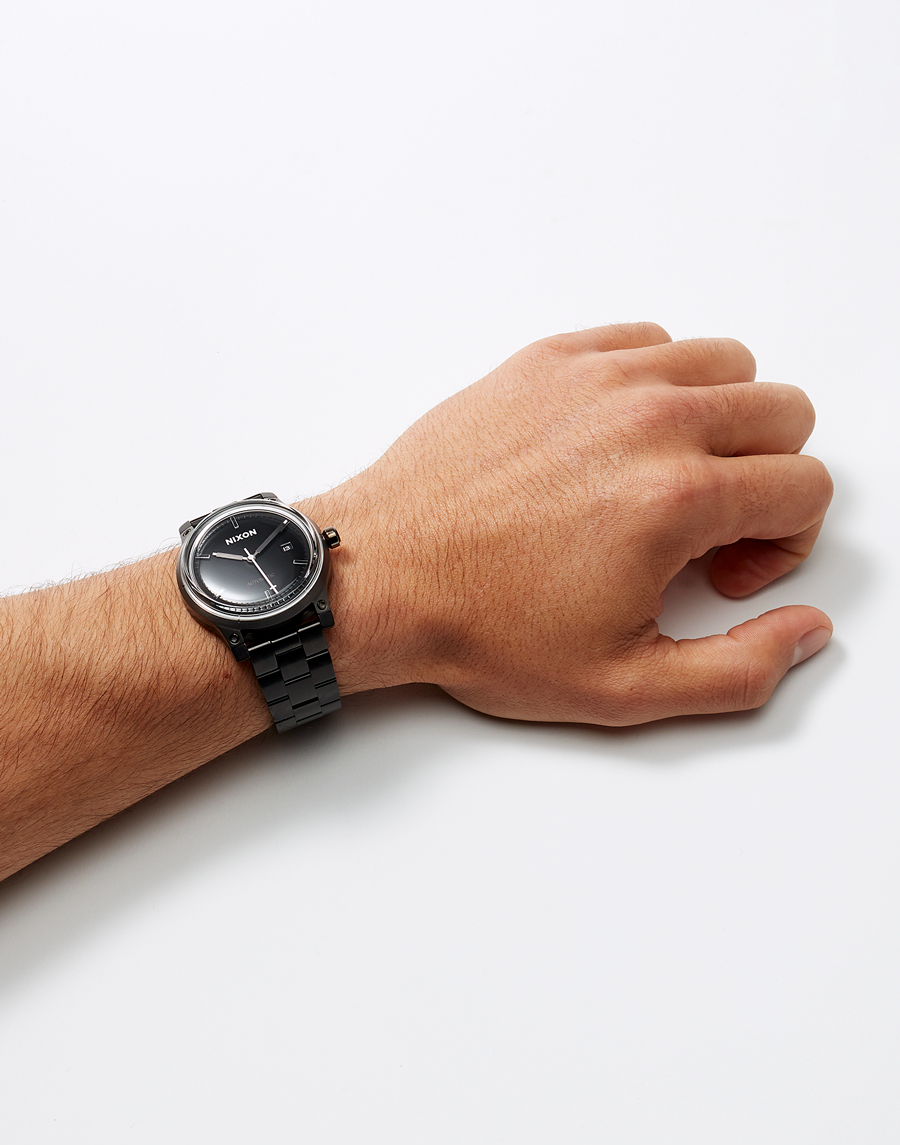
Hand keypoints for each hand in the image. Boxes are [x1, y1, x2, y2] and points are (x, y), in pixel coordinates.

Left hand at [310, 322, 832, 724]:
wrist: (382, 578)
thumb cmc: (482, 629)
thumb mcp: (621, 688)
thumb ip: (737, 670)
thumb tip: (804, 629)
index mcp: (676, 496)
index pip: (806, 485)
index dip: (785, 543)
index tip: (724, 574)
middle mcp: (646, 418)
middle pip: (783, 410)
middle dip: (767, 476)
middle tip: (706, 531)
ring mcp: (594, 377)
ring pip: (724, 363)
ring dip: (721, 422)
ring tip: (666, 481)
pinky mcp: (547, 359)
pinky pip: (647, 340)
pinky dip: (656, 383)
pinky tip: (614, 444)